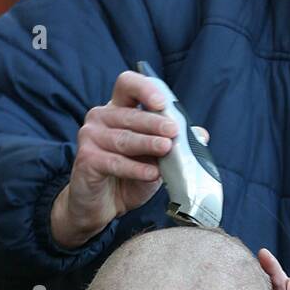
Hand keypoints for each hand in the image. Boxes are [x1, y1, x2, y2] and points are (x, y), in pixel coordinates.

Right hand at [49, 69, 209, 247]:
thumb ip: (174, 142)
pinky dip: (135, 169)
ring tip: (166, 149)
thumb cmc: (130, 175)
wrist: (104, 205)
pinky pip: (115, 163)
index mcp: (118, 109)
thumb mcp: (156, 157)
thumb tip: (202, 134)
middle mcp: (101, 117)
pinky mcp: (86, 159)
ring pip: (124, 139)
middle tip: (173, 131)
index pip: (128, 84)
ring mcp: (90, 137)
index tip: (162, 103)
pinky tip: (152, 173)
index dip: (144, 89)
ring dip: (147, 144)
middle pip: (130, 114)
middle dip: (154, 123)